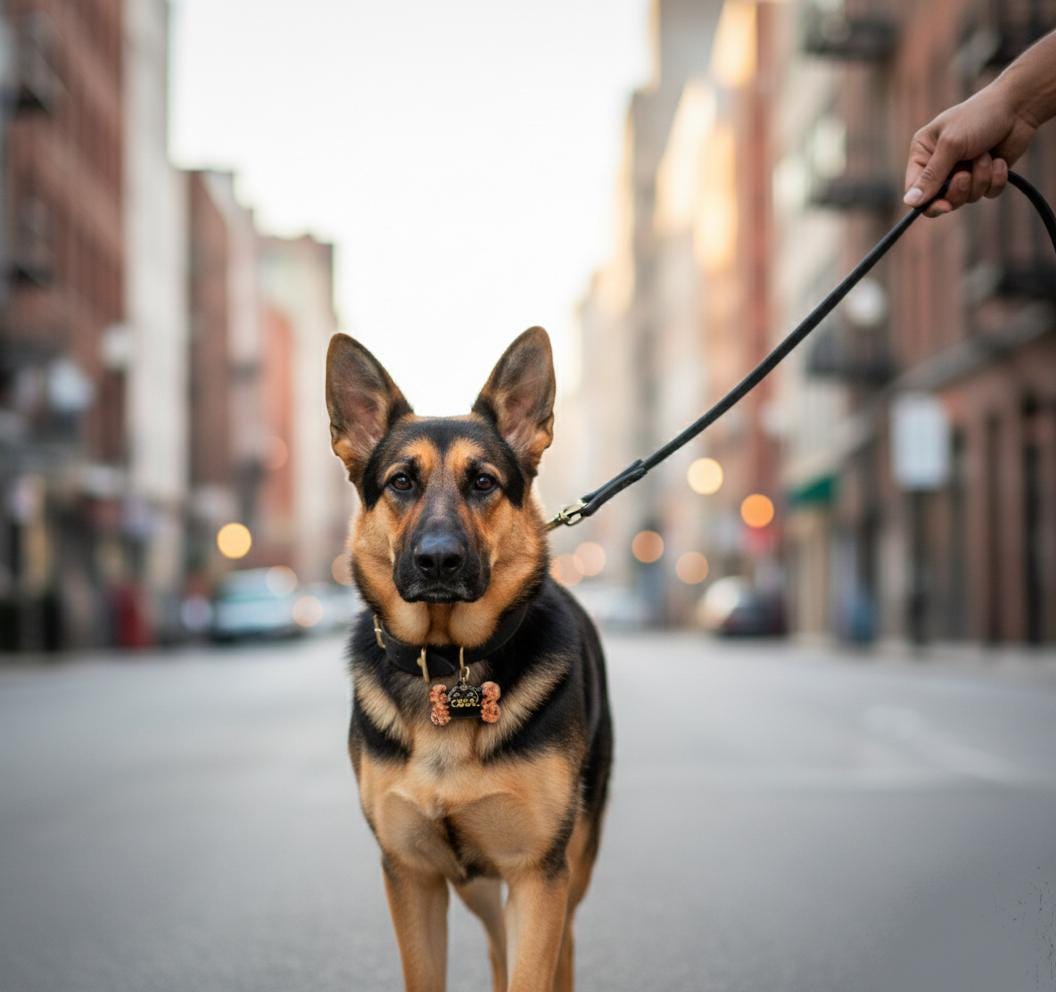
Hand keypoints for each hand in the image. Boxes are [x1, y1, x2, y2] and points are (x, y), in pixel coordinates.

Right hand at [903, 81, 1037, 216]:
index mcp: (923, 154)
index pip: (915, 190)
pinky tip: (999, 160)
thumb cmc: (978, 117)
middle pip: (940, 200)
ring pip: (967, 198)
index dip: (928, 203)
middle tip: (966, 176)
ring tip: (986, 156)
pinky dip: (995, 179)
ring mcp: (963, 172)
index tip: (944, 206)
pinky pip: (987, 193)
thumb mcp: (951, 145)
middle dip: (958, 190)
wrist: (1018, 106)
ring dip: (980, 178)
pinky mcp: (986, 176)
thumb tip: (909, 202)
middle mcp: (940, 166)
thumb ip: (931, 176)